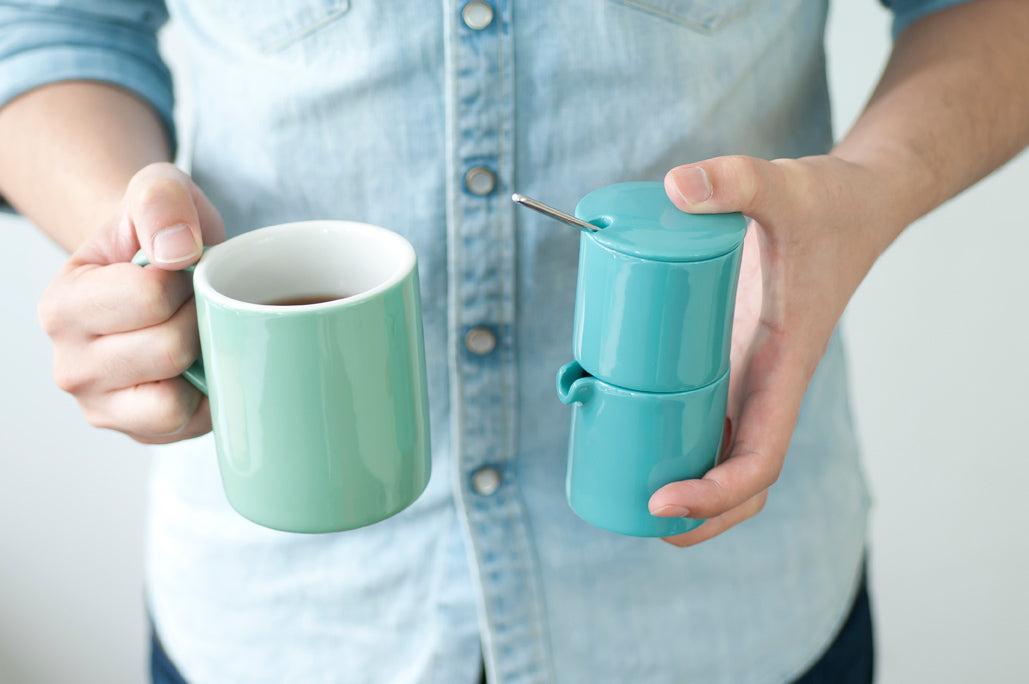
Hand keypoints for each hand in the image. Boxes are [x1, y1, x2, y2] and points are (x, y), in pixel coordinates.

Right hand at [37, 162, 224, 443]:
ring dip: (203, 358)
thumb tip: (176, 252)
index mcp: (63, 305)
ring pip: (176, 397)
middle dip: (199, 316)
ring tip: (193, 331)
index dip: (187, 277)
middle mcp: (69, 365)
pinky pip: (191, 424)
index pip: (151, 296)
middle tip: (194, 302)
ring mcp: (102, 407)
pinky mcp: (140, 434)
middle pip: (170, 348)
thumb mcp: (159, 191)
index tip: (181, 268)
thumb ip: (161, 200)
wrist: (164, 273)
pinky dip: (207, 394)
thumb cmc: (160, 236)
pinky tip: (198, 364)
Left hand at [648, 154, 894, 545]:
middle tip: (639, 517)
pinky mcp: (731, 353)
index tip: (665, 499)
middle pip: (740, 477)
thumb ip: (738, 179)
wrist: (855, 204)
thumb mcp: (786, 185)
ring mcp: (747, 373)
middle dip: (699, 514)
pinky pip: (704, 410)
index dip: (716, 493)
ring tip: (622, 490)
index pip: (759, 457)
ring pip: (719, 450)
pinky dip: (673, 434)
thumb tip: (675, 188)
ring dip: (682, 483)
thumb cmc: (828, 206)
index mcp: (784, 367)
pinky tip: (626, 427)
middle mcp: (765, 383)